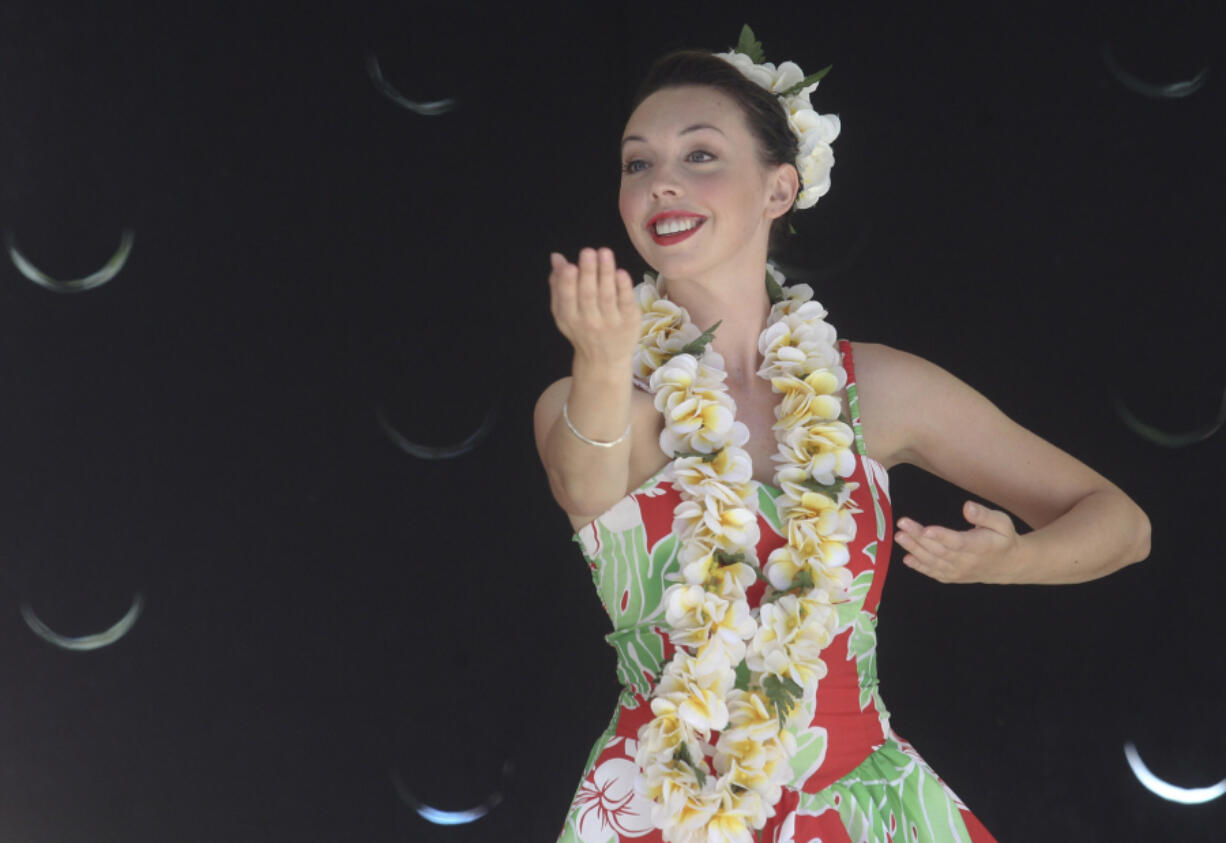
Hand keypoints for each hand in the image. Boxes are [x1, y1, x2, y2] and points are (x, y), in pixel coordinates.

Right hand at [548, 248, 638, 367]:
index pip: (567, 299)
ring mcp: (611, 323)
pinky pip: (626, 303)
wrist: (605, 361)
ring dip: (606, 273)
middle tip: (588, 252)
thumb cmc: (582, 329)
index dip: (567, 283)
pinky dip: (623, 288)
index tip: (569, 266)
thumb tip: (556, 257)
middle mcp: (589, 322)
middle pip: (588, 295)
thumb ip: (559, 285)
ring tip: (604, 253)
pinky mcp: (629, 322)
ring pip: (607, 296)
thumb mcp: (564, 312)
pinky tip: (621, 272)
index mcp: (569, 317)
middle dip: (588, 273)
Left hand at [895, 501, 1021, 583]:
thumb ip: (984, 515)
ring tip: (900, 536)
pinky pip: (934, 573)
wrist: (1008, 565)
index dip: (942, 537)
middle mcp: (967, 561)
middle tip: (902, 524)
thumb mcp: (1002, 522)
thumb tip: (967, 506)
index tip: (927, 529)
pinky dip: (920, 567)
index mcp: (980, 546)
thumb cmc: (1003, 539)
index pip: (958, 543)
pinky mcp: (952, 576)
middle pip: (940, 550)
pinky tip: (907, 558)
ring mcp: (958, 571)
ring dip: (914, 549)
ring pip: (934, 561)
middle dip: (919, 537)